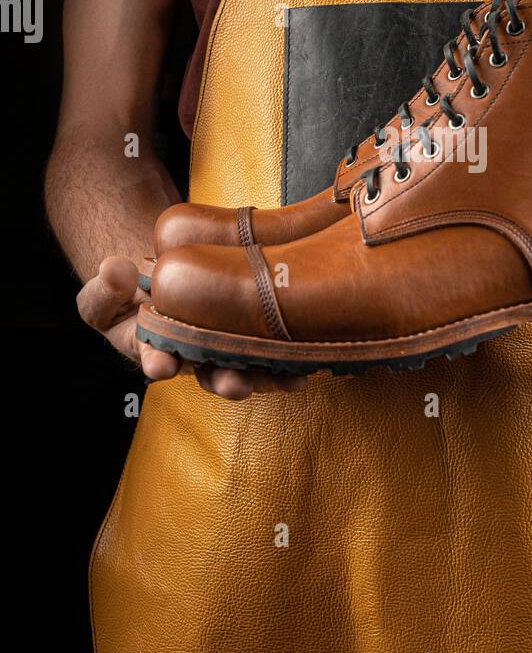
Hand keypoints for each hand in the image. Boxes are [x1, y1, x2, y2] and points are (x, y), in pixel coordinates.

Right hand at [77, 255, 305, 401]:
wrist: (166, 272)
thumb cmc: (133, 290)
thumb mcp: (107, 290)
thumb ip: (105, 287)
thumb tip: (112, 268)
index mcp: (154, 349)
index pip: (154, 358)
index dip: (158, 362)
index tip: (159, 365)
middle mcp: (194, 356)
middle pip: (209, 374)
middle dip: (223, 381)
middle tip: (233, 385)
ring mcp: (226, 348)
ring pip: (248, 367)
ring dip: (266, 376)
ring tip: (284, 379)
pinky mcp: (254, 334)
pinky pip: (273, 352)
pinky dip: (291, 361)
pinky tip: (305, 365)